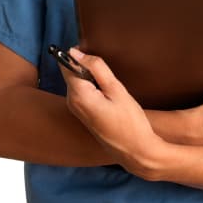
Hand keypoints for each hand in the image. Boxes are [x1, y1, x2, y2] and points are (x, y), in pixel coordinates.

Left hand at [60, 48, 166, 178]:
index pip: (67, 63)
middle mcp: (71, 102)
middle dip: (88, 67)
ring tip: (111, 87)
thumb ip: (95, 67)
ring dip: (92, 78)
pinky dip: (93, 87)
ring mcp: (75, 110)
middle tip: (110, 75)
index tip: (99, 60)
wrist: (135, 151)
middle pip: (72, 72)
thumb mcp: (116, 89)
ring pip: (78, 81)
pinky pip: (82, 91)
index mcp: (77, 95)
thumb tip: (75, 51)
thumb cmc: (129, 120)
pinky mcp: (82, 114)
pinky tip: (109, 96)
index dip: (81, 55)